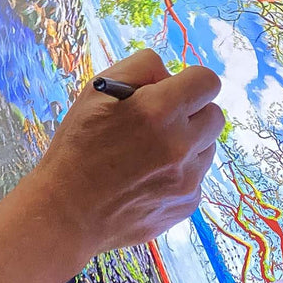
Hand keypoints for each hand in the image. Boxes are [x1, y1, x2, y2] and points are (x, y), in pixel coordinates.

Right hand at [30, 49, 223, 256]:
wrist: (67, 213)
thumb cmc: (77, 146)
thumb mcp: (95, 91)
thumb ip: (139, 68)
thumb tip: (169, 75)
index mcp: (159, 111)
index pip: (207, 81)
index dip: (189, 82)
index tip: (172, 92)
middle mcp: (181, 145)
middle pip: (215, 115)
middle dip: (192, 113)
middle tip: (159, 122)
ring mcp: (187, 179)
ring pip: (207, 147)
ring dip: (187, 144)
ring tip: (148, 154)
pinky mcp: (186, 204)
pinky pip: (196, 177)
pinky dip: (178, 173)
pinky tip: (146, 179)